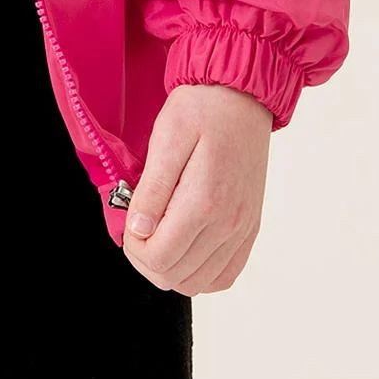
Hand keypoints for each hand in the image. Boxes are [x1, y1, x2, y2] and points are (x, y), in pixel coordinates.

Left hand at [120, 84, 272, 294]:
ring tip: (158, 235)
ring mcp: (242, 229)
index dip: (133, 248)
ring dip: (170, 268)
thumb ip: (153, 188)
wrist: (242, 95)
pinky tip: (184, 248)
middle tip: (138, 228)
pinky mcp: (250, 228)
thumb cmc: (202, 109)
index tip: (129, 222)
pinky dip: (200, 272)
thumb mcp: (167, 137)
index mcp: (205, 201)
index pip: (159, 257)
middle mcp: (229, 223)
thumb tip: (139, 231)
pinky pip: (224, 275)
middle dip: (146, 259)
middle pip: (176, 276)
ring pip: (198, 282)